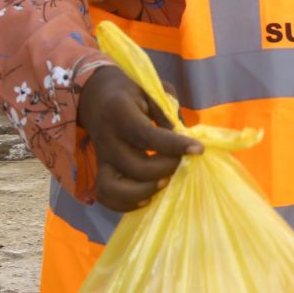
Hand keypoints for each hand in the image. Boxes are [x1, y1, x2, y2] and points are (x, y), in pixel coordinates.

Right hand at [76, 66, 201, 212]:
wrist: (95, 96)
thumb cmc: (131, 92)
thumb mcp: (151, 89)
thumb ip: (168, 112)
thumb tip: (185, 139)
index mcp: (119, 113)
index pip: (146, 135)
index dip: (174, 146)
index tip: (198, 150)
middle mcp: (107, 139)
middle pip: (134, 167)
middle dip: (165, 169)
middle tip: (181, 163)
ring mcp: (101, 158)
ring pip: (113, 188)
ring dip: (144, 192)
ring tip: (164, 183)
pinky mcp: (100, 170)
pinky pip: (106, 196)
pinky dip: (127, 203)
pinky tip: (148, 196)